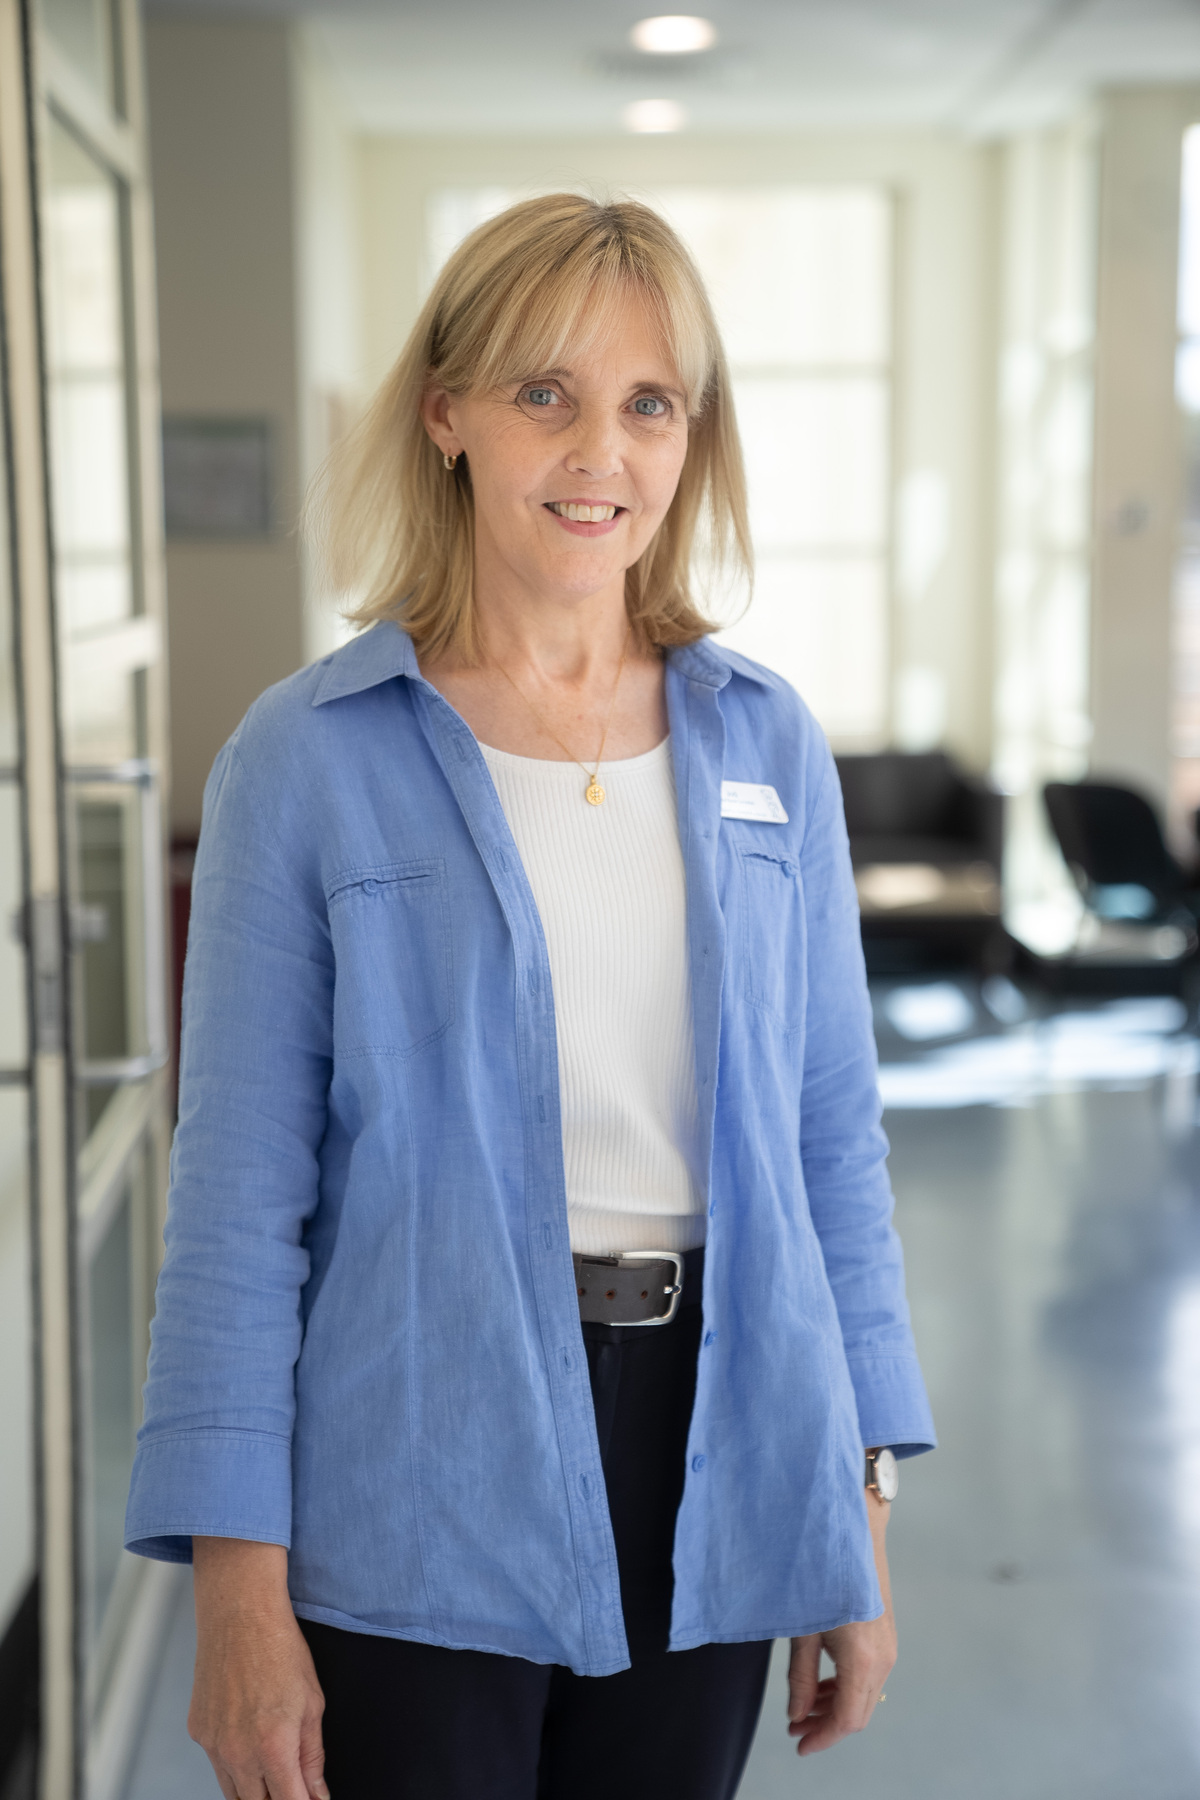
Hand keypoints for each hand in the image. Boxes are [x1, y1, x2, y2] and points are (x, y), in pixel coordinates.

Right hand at [189, 1538, 328, 1799]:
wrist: (240, 1612)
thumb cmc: (280, 1648)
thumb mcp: (313, 1702)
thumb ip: (313, 1757)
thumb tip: (317, 1794)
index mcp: (273, 1746)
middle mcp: (238, 1753)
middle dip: (278, 1799)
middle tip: (294, 1785)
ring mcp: (213, 1744)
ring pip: (233, 1792)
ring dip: (255, 1790)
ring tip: (274, 1767)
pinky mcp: (198, 1732)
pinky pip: (217, 1764)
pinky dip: (235, 1765)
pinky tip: (249, 1740)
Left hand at [785, 1491, 894, 1755]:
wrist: (855, 1531)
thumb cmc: (822, 1573)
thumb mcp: (804, 1628)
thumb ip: (802, 1676)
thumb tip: (798, 1713)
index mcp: (863, 1660)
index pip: (847, 1719)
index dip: (822, 1737)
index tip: (799, 1743)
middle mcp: (883, 1658)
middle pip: (858, 1713)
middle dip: (826, 1725)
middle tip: (794, 1726)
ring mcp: (888, 1647)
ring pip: (864, 1696)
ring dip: (835, 1706)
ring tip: (803, 1705)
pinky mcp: (886, 1635)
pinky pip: (869, 1676)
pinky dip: (846, 1686)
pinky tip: (822, 1681)